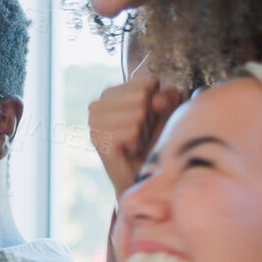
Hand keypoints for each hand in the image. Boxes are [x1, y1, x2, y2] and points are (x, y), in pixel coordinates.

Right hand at [89, 76, 185, 196]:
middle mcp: (96, 106)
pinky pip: (132, 131)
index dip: (156, 102)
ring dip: (144, 132)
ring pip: (137, 114)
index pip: (146, 84)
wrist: (140, 177)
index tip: (147, 119)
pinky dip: (138, 143)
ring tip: (136, 142)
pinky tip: (130, 151)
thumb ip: (167, 97)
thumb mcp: (165, 113)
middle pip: (142, 97)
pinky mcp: (99, 141)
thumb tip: (156, 100)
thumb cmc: (152, 142)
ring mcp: (94, 124)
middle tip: (141, 134)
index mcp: (109, 93)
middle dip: (149, 118)